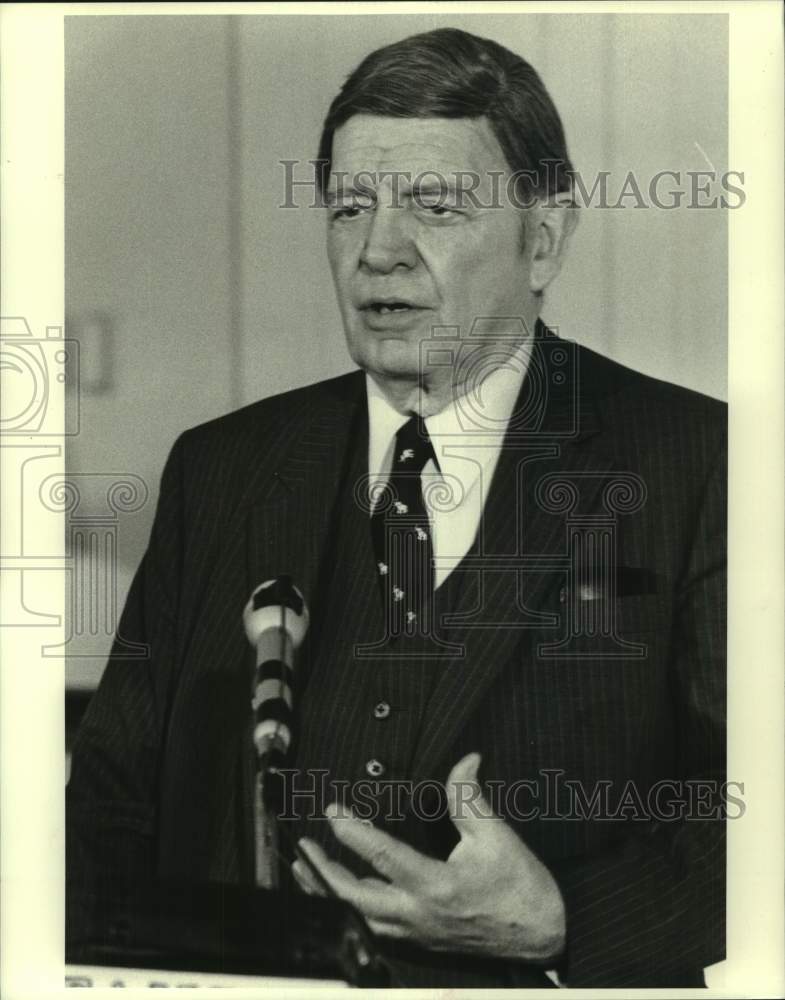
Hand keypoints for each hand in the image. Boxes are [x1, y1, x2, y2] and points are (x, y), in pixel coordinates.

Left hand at [292, 753, 565, 962]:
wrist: (543, 936)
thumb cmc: (521, 886)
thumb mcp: (496, 835)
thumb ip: (469, 796)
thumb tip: (466, 758)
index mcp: (435, 885)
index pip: (382, 856)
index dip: (353, 832)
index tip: (333, 810)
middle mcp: (418, 914)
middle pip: (354, 898)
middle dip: (322, 872)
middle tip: (304, 846)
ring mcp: (416, 933)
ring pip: (358, 918)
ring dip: (328, 893)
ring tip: (307, 870)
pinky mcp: (420, 942)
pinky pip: (374, 929)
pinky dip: (350, 911)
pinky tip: (341, 896)